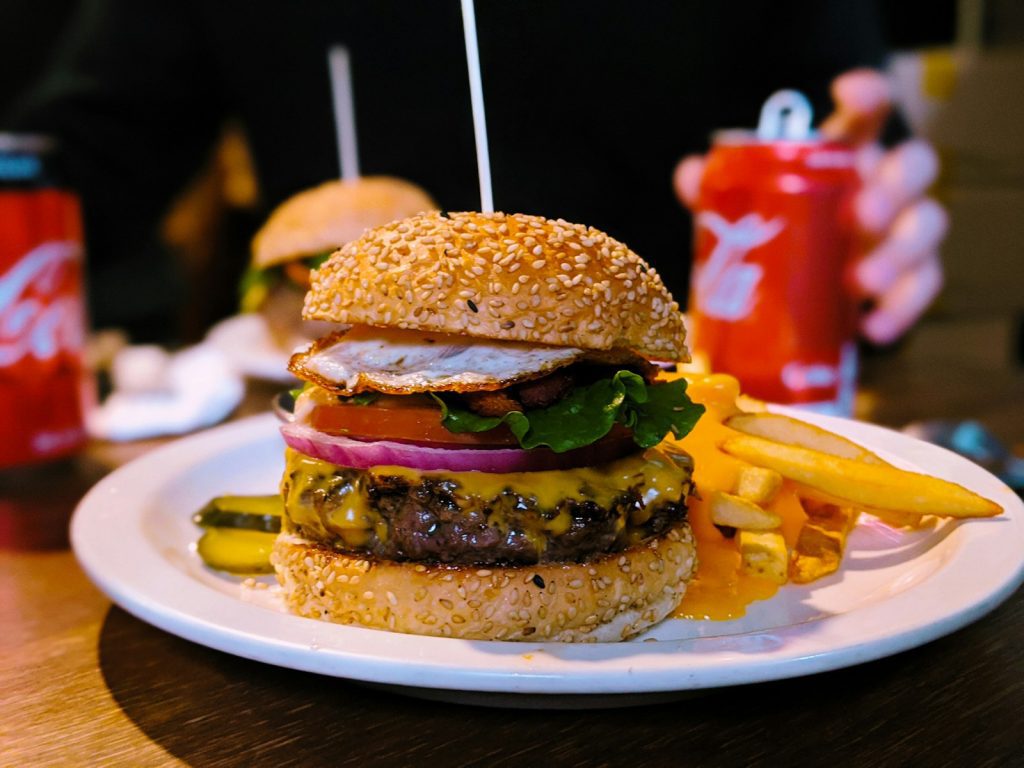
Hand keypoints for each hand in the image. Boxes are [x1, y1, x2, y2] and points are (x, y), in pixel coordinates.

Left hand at [674, 69, 946, 344]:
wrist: (795, 298)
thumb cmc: (777, 234)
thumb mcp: (744, 213)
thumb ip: (718, 192)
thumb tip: (691, 176)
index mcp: (849, 155)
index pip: (870, 112)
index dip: (866, 95)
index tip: (846, 92)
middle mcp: (886, 184)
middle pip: (917, 165)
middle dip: (894, 186)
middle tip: (859, 216)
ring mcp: (904, 230)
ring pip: (928, 225)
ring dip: (898, 252)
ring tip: (858, 281)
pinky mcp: (910, 278)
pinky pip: (922, 288)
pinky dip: (900, 309)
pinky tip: (870, 328)